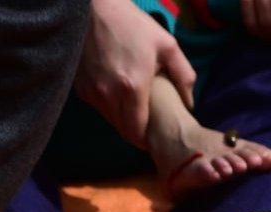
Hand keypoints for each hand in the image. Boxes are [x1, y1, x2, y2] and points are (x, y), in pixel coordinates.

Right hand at [75, 0, 196, 146]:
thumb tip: (190, 102)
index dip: (146, 140)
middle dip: (136, 133)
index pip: (137, 132)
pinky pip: (98, 107)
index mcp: (131, 88)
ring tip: (136, 111)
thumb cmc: (133, 25)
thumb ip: (184, 76)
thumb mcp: (167, 46)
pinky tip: (119, 96)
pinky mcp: (80, 87)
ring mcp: (91, 91)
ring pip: (109, 120)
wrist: (95, 9)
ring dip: (123, 120)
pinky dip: (109, 107)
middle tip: (148, 129)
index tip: (155, 138)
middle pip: (123, 130)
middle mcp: (107, 94)